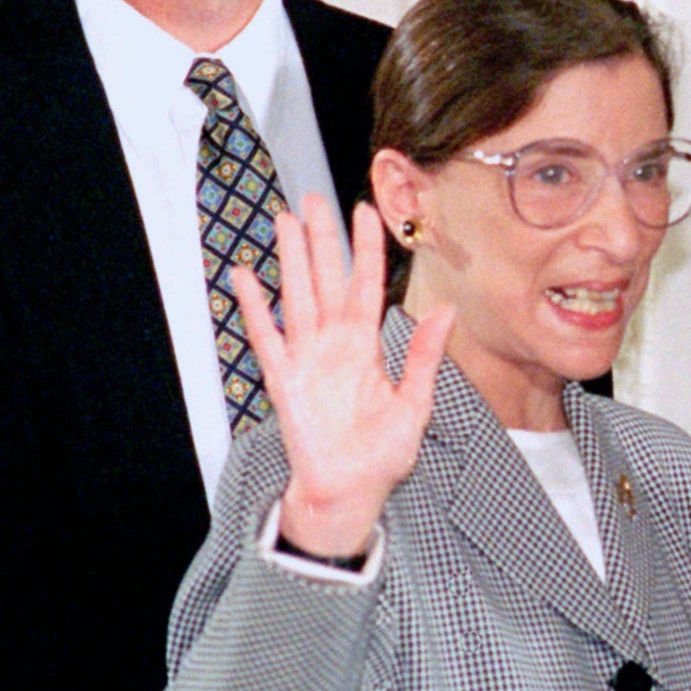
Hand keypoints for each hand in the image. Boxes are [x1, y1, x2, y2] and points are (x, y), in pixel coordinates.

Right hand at [235, 197, 452, 554]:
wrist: (350, 492)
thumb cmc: (382, 454)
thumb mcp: (415, 404)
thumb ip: (423, 357)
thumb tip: (445, 311)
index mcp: (366, 347)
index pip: (365, 286)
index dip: (365, 249)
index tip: (365, 211)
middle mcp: (334, 344)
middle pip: (326, 280)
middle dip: (321, 239)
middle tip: (312, 198)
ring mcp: (306, 359)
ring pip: (297, 297)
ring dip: (290, 260)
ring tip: (283, 220)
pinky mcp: (283, 380)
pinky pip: (267, 338)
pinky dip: (255, 308)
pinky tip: (245, 276)